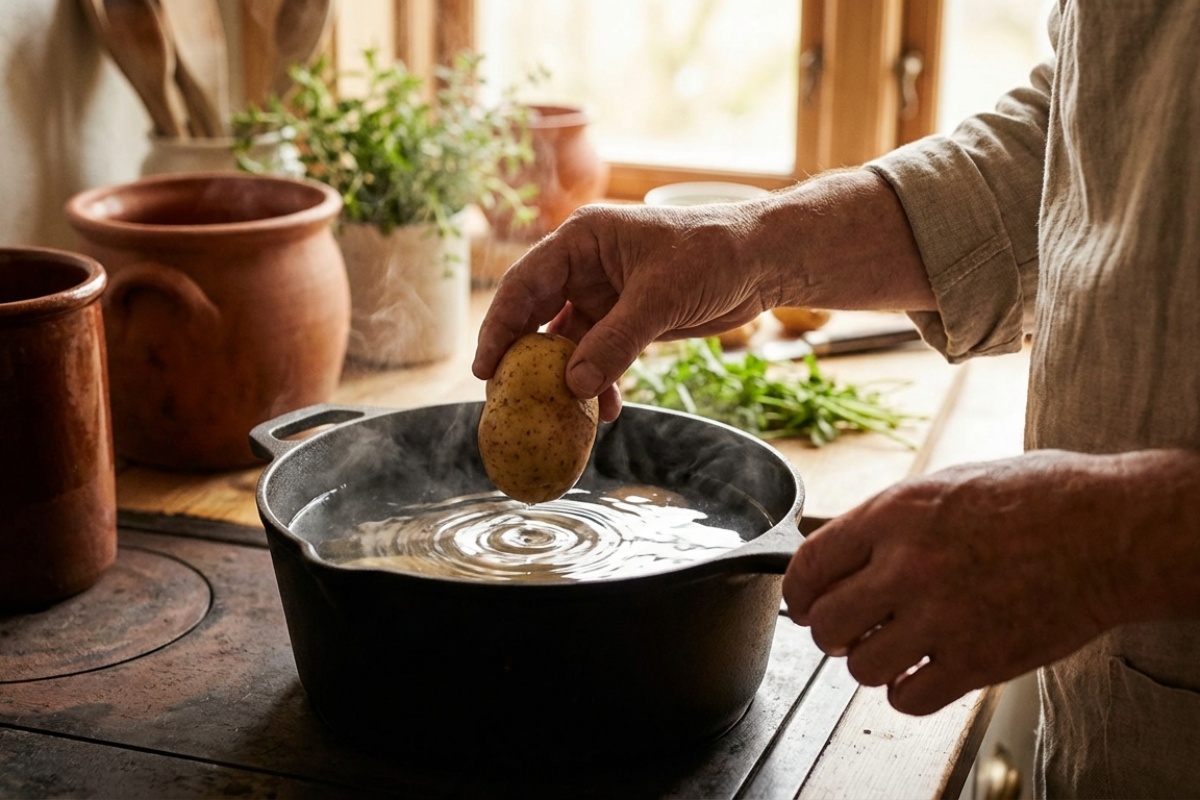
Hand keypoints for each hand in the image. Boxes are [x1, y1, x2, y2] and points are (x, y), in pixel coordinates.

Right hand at [472, 202, 774, 420]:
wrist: (760, 259)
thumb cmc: (711, 255)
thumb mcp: (659, 299)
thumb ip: (615, 342)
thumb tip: (573, 387)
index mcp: (581, 240)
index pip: (524, 284)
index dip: (500, 326)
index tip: (485, 368)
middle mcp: (584, 265)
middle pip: (536, 314)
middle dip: (525, 359)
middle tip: (509, 400)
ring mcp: (603, 292)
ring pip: (567, 341)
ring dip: (566, 378)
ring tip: (562, 415)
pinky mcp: (625, 318)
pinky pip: (597, 354)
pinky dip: (598, 382)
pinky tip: (606, 411)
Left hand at [782, 450, 1132, 715]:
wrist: (1114, 531)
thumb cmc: (1039, 497)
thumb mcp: (946, 483)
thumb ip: (889, 521)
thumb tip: (844, 552)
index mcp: (895, 514)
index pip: (809, 566)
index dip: (797, 591)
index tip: (803, 602)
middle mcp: (908, 566)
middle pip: (824, 622)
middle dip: (828, 630)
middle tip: (846, 629)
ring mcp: (942, 617)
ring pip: (859, 666)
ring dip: (867, 662)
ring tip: (890, 648)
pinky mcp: (978, 661)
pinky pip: (908, 698)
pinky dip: (906, 692)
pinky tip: (922, 673)